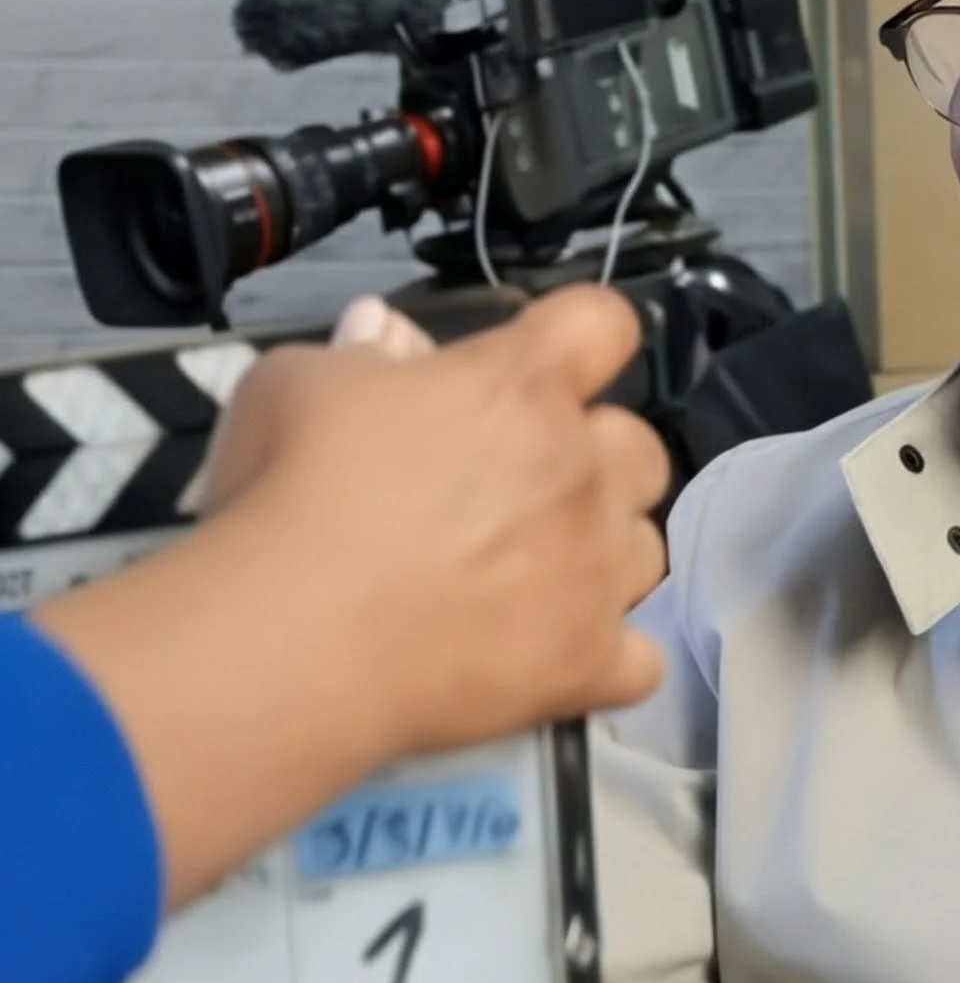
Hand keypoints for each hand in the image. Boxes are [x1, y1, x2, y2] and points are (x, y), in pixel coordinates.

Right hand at [35, 285, 673, 905]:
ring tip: (536, 579)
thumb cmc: (290, 491)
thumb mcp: (296, 385)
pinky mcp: (591, 659)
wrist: (290, 634)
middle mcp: (585, 469)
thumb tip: (387, 333)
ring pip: (646, 549)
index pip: (603, 322)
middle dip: (596, 460)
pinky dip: (609, 659)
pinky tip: (562, 660)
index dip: (583, 336)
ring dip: (604, 557)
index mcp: (523, 384)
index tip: (549, 361)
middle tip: (523, 488)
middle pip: (641, 446)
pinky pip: (642, 660)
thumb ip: (359, 354)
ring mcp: (598, 570)